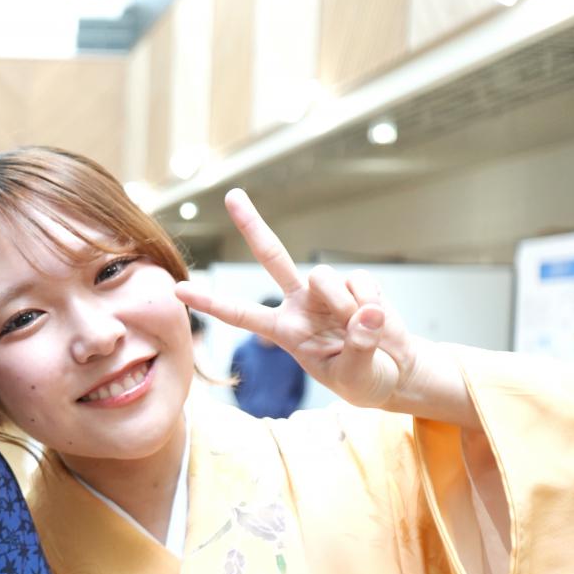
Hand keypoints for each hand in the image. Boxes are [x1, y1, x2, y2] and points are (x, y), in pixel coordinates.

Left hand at [174, 189, 416, 409]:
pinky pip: (360, 281)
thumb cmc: (365, 379)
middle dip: (252, 225)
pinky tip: (378, 319)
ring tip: (359, 331)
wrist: (396, 372)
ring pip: (324, 277)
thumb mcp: (354, 376)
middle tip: (232, 194)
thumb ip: (357, 347)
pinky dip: (371, 302)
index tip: (177, 289)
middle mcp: (299, 304)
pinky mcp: (357, 283)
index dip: (210, 302)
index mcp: (284, 331)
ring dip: (344, 305)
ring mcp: (327, 291)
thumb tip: (365, 312)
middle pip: (273, 256)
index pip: (240, 314)